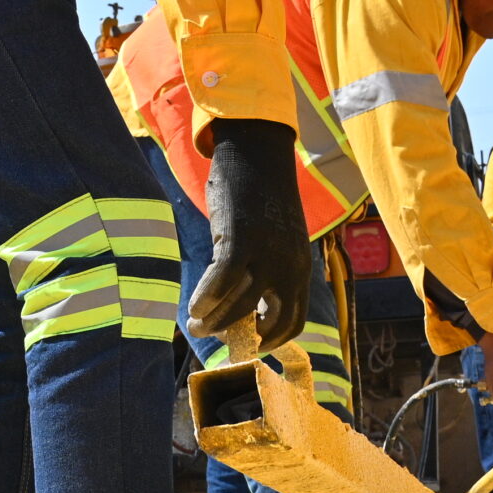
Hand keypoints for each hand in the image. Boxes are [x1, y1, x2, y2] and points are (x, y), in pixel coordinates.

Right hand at [189, 118, 310, 351]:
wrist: (258, 150)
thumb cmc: (261, 194)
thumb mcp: (277, 238)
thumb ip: (269, 268)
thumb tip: (244, 304)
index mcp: (300, 267)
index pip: (293, 320)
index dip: (271, 339)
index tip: (250, 342)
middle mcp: (290, 265)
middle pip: (270, 322)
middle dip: (242, 338)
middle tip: (215, 335)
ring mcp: (267, 253)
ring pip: (240, 305)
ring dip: (214, 322)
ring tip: (195, 324)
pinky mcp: (242, 237)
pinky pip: (221, 281)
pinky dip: (205, 299)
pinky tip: (192, 306)